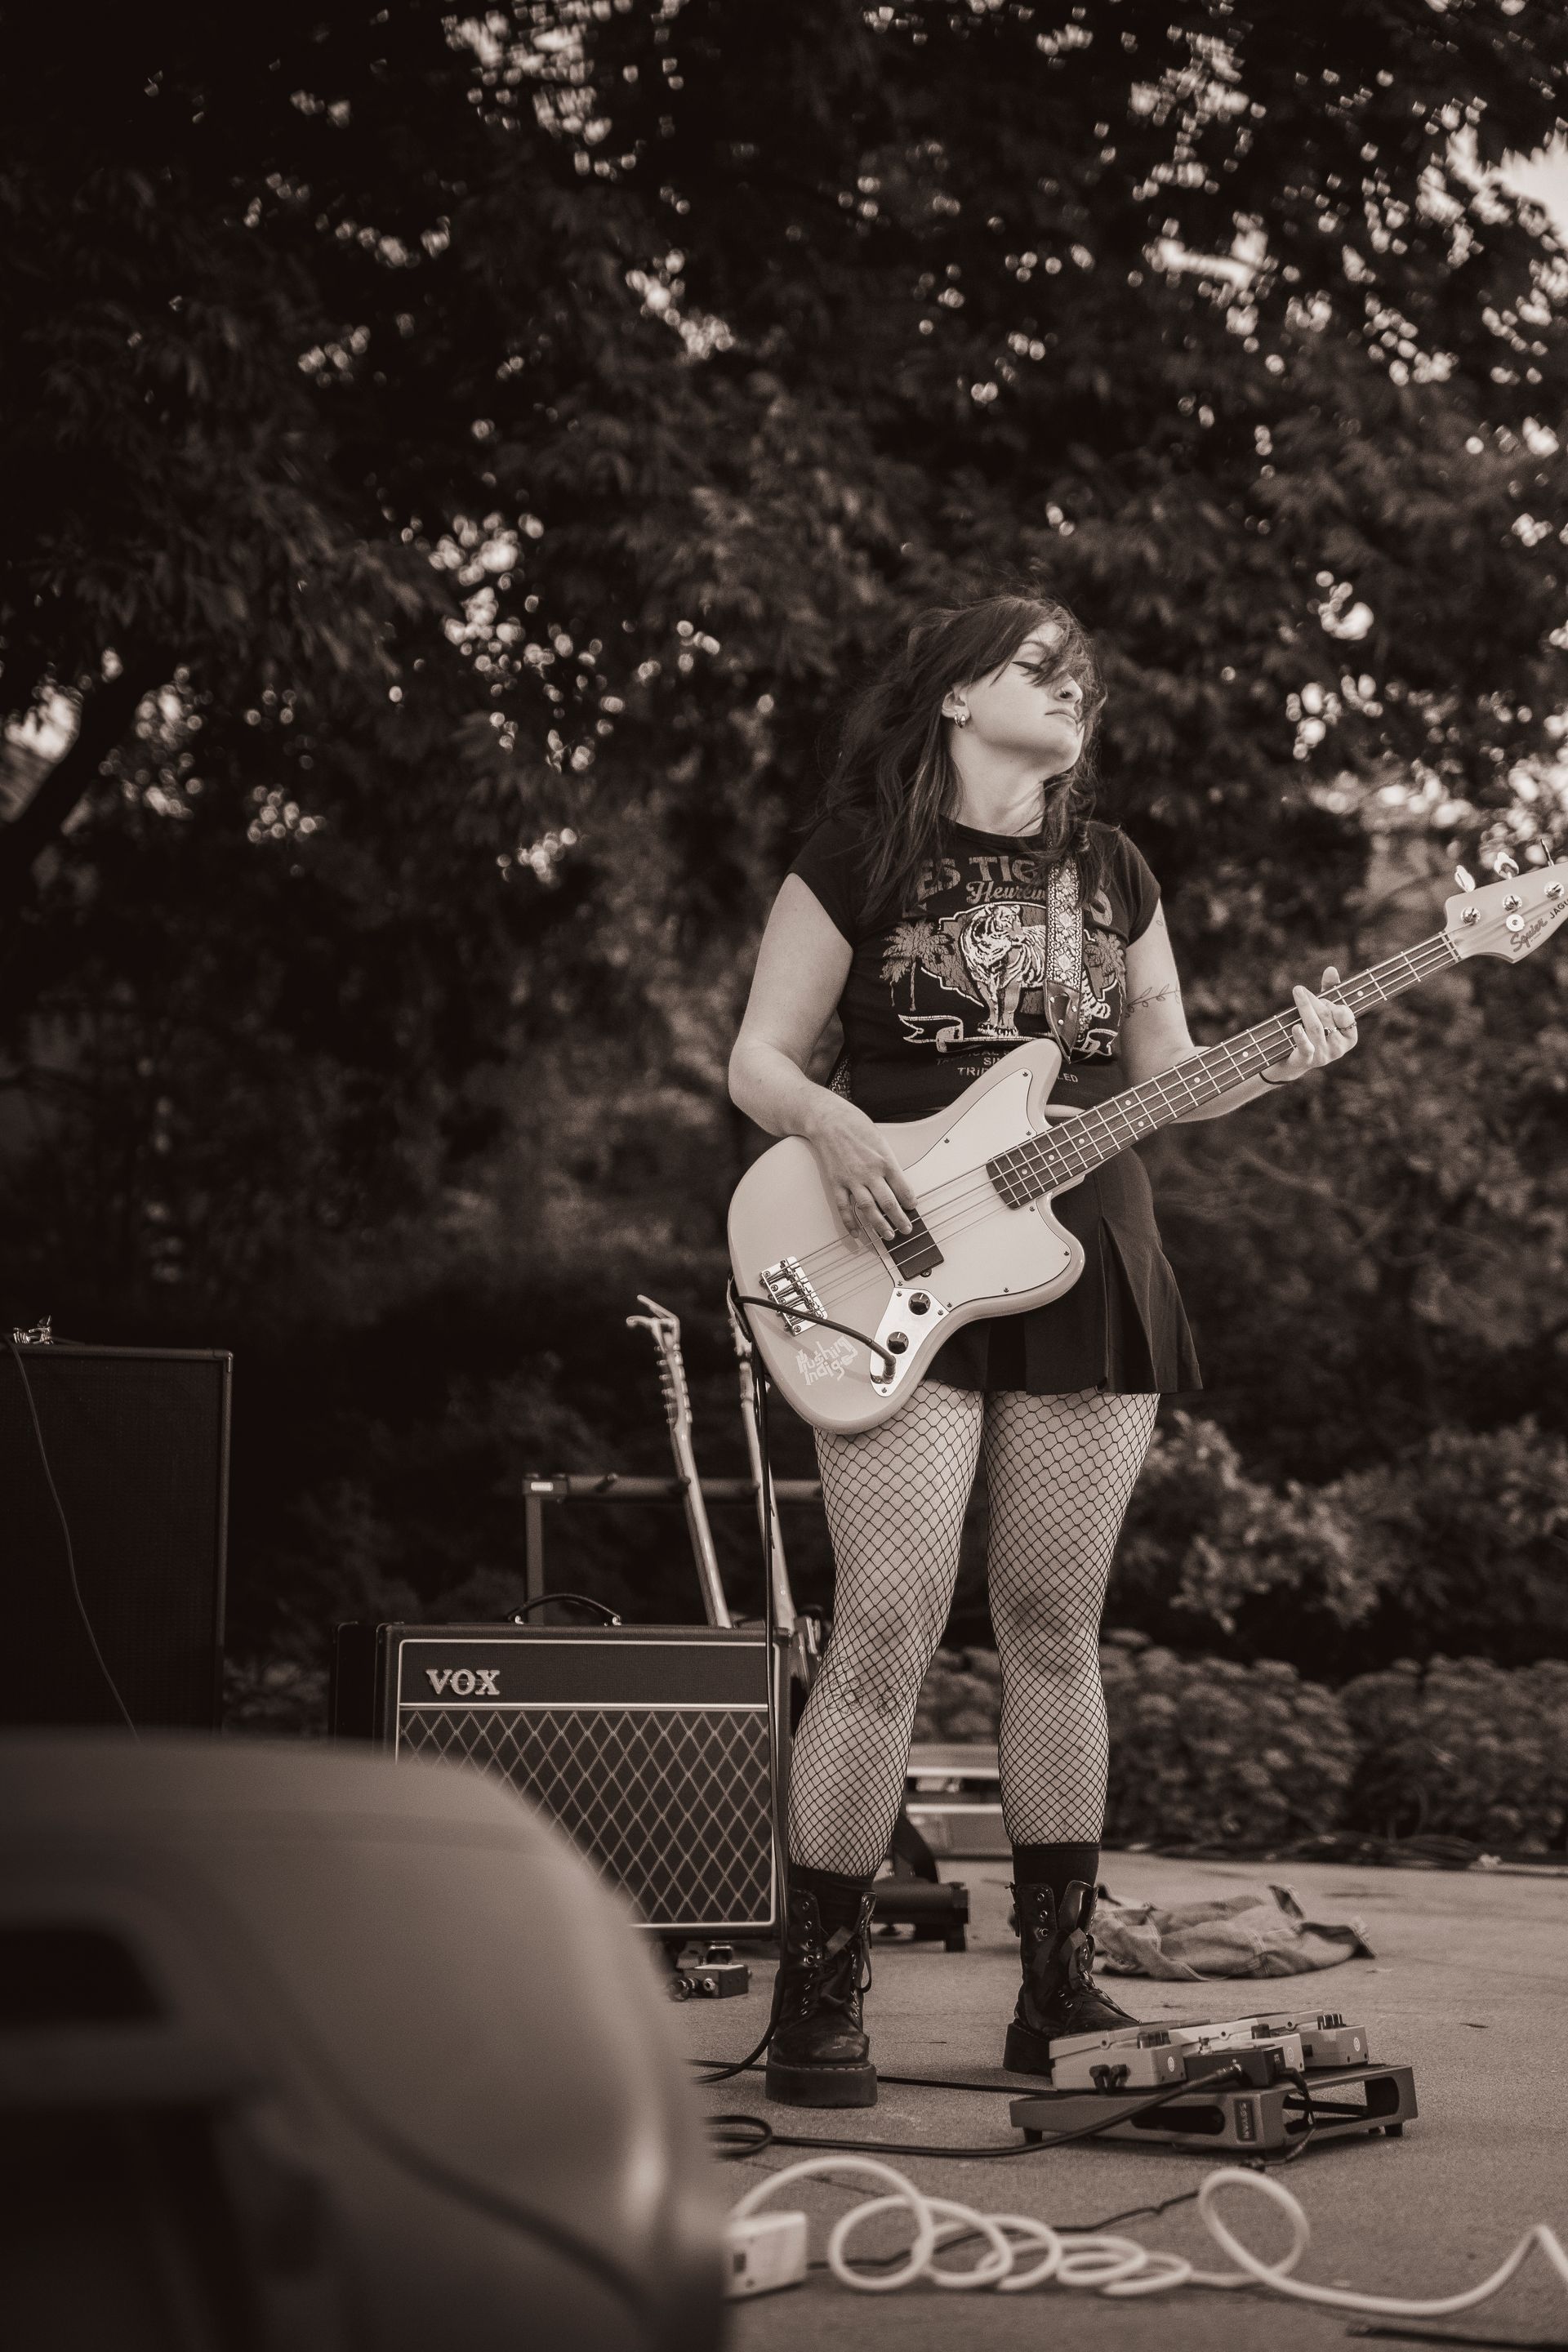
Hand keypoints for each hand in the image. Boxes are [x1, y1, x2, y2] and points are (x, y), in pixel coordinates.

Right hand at [807, 1096, 919, 1242]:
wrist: (829, 1120)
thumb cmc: (855, 1126)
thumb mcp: (881, 1141)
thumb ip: (889, 1162)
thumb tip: (897, 1181)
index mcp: (885, 1161)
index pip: (903, 1188)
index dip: (910, 1202)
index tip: (913, 1209)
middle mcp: (870, 1173)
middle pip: (889, 1203)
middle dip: (900, 1220)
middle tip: (907, 1229)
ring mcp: (852, 1179)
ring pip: (868, 1209)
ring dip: (880, 1225)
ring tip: (888, 1236)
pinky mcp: (836, 1182)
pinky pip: (844, 1207)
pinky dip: (850, 1222)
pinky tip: (857, 1232)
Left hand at [1264, 964, 1358, 1084]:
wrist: (1293, 1060)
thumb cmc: (1313, 1031)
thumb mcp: (1323, 1011)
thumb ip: (1330, 990)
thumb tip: (1331, 969)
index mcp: (1349, 1036)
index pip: (1345, 1014)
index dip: (1333, 1003)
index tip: (1322, 998)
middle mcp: (1339, 1048)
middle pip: (1327, 1017)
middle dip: (1314, 1001)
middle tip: (1300, 991)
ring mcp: (1324, 1055)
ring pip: (1315, 1027)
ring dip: (1305, 1008)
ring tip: (1297, 992)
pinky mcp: (1307, 1060)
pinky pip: (1306, 1047)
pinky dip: (1300, 1036)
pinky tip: (1295, 1027)